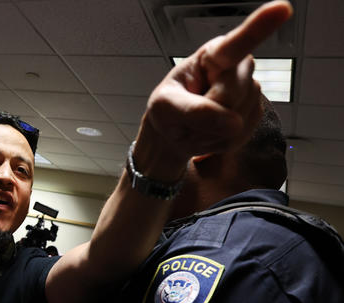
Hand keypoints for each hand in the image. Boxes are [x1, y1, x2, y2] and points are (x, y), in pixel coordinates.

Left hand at [136, 1, 292, 177]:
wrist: (175, 132)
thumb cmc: (168, 110)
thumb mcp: (164, 108)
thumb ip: (193, 112)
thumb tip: (233, 123)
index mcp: (215, 55)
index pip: (238, 43)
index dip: (261, 26)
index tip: (282, 8)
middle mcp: (239, 68)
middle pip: (230, 96)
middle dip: (205, 113)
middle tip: (187, 114)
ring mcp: (251, 92)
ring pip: (236, 121)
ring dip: (209, 131)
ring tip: (197, 123)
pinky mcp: (255, 115)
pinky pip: (239, 137)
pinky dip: (218, 143)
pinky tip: (209, 134)